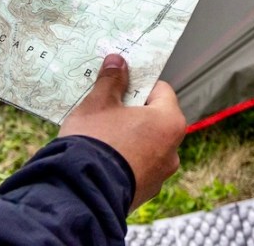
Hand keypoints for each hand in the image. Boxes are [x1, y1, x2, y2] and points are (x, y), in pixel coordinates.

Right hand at [59, 54, 185, 211]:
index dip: (139, 84)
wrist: (81, 191)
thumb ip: (112, 80)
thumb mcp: (99, 103)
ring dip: (129, 136)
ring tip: (102, 134)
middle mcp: (173, 150)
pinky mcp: (145, 192)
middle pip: (155, 118)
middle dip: (133, 111)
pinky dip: (125, 159)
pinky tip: (103, 157)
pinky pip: (138, 166)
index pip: (161, 90)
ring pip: (147, 144)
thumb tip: (117, 61)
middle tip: (108, 107)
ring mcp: (160, 174)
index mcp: (169, 122)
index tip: (120, 85)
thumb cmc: (95, 141)